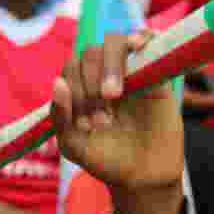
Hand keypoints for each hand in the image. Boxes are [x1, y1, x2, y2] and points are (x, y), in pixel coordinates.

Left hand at [51, 32, 184, 213]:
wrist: (145, 177)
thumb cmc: (107, 161)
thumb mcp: (76, 147)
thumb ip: (61, 118)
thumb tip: (58, 83)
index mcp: (80, 88)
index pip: (71, 69)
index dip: (75, 91)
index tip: (86, 125)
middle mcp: (102, 75)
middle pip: (90, 54)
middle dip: (90, 84)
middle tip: (103, 120)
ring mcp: (130, 71)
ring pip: (114, 43)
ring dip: (110, 65)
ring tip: (113, 95)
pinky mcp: (155, 72)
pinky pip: (149, 40)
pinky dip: (143, 36)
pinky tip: (137, 46)